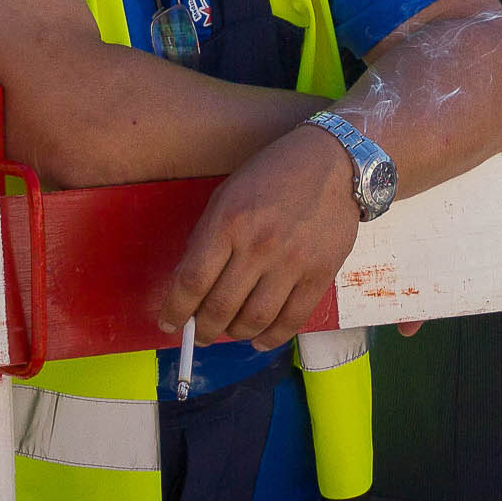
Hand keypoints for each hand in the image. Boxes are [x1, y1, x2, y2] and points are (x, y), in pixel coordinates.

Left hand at [158, 123, 359, 349]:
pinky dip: (271, 337)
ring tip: (229, 331)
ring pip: (255, 320)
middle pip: (220, 308)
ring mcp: (293, 262)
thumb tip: (189, 287)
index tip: (169, 323)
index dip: (175, 310)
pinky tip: (259, 338)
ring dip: (235, 334)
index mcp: (229, 221)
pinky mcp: (321, 273)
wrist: (332, 161)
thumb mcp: (227, 195)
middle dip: (203, 330)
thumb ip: (207, 238)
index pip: (192, 281)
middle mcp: (259, 245)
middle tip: (200, 333)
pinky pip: (292, 319)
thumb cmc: (272, 175)